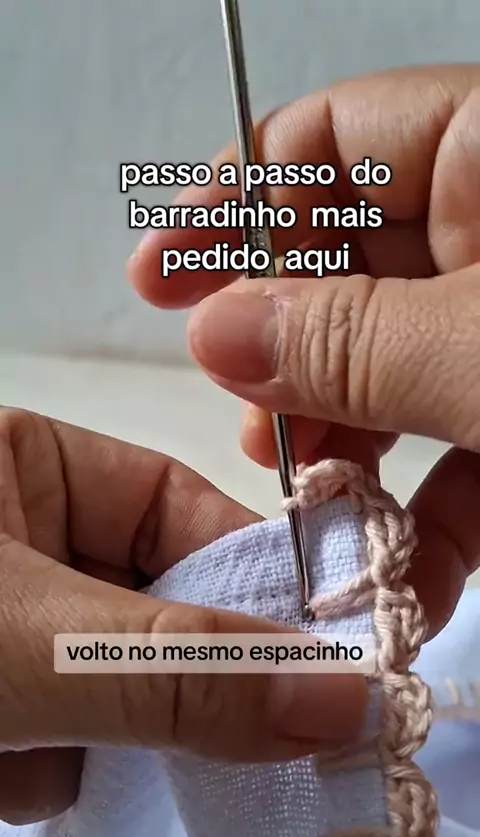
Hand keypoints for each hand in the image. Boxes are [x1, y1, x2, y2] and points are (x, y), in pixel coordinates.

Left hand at [0, 408, 364, 824]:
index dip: (245, 573)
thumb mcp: (35, 637)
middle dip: (166, 675)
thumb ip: (179, 666)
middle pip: (152, 600)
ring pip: (109, 677)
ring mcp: (9, 617)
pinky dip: (44, 767)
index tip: (308, 651)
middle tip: (224, 737)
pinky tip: (7, 773)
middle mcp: (23, 533)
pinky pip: (60, 729)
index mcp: (27, 464)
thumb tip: (337, 696)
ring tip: (43, 752)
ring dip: (92, 735)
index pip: (174, 501)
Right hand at [128, 64, 479, 643]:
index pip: (330, 140)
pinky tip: (393, 571)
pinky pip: (465, 451)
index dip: (235, 202)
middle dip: (286, 346)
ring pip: (399, 369)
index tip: (159, 275)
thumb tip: (216, 328)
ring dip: (345, 442)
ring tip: (306, 498)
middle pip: (354, 266)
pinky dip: (428, 516)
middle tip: (240, 410)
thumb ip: (356, 340)